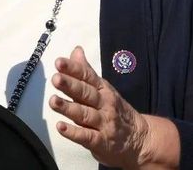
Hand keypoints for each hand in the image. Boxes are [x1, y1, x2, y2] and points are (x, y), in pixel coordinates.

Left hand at [49, 46, 178, 168]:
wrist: (140, 140)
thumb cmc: (116, 111)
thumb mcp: (103, 88)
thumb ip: (85, 71)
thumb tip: (76, 50)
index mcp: (103, 89)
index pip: (87, 76)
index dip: (73, 69)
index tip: (59, 62)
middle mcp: (104, 104)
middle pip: (85, 93)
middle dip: (70, 85)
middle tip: (56, 79)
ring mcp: (103, 123)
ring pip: (84, 114)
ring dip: (68, 108)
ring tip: (53, 101)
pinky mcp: (101, 142)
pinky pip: (87, 136)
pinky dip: (74, 132)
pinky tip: (61, 127)